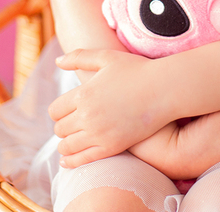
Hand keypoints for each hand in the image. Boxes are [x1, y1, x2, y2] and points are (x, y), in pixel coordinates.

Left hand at [49, 48, 166, 166]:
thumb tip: (58, 62)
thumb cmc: (137, 70)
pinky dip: (72, 161)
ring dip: (65, 144)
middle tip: (71, 124)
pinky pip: (84, 159)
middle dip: (62, 126)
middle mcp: (88, 116)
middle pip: (60, 129)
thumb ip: (79, 57)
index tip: (65, 110)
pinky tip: (67, 161)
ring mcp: (100, 134)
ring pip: (67, 146)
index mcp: (83, 94)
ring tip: (70, 140)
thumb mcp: (106, 57)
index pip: (55, 110)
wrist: (164, 90)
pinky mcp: (112, 147)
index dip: (58, 111)